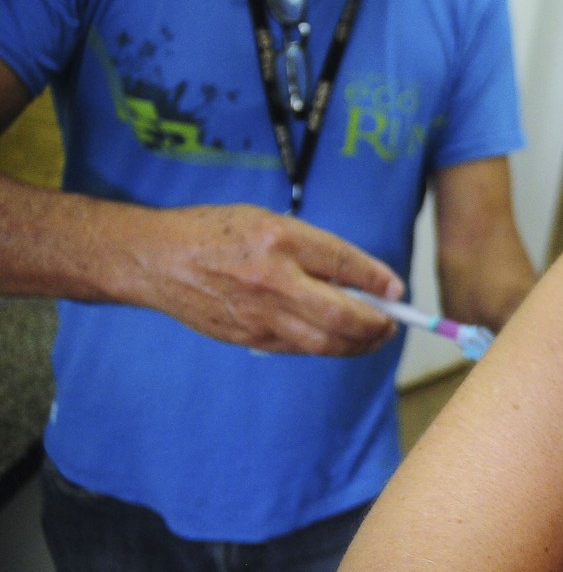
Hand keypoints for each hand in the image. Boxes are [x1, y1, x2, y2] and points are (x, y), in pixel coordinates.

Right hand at [131, 204, 403, 354]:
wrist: (157, 260)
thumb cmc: (216, 233)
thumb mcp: (269, 222)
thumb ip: (312, 249)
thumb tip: (358, 279)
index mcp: (279, 239)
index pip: (344, 263)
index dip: (378, 280)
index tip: (397, 291)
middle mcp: (272, 279)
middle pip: (341, 316)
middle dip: (376, 326)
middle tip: (391, 324)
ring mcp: (259, 314)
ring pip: (324, 342)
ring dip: (357, 344)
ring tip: (374, 337)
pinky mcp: (248, 338)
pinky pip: (299, 348)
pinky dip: (326, 346)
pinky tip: (337, 340)